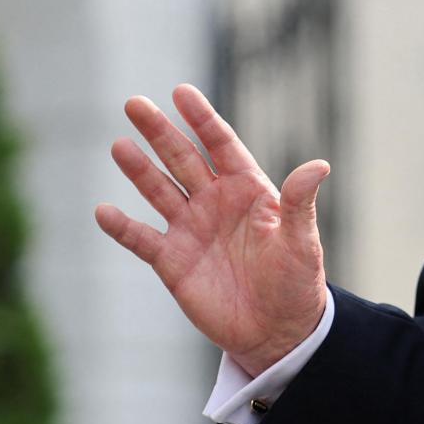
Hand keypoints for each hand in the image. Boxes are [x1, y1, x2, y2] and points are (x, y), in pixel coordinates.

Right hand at [95, 84, 329, 376]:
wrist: (277, 331)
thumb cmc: (296, 281)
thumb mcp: (301, 241)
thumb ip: (300, 202)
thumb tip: (319, 165)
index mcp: (248, 190)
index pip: (220, 145)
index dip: (201, 119)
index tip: (181, 92)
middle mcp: (215, 202)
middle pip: (182, 159)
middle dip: (160, 132)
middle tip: (134, 103)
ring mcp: (190, 229)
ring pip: (158, 190)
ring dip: (139, 169)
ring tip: (119, 145)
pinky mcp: (172, 261)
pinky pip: (142, 239)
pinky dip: (122, 227)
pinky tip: (104, 212)